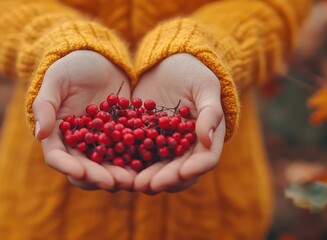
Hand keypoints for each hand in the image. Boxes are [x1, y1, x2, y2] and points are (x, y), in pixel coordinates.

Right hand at [33, 50, 133, 190]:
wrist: (100, 58)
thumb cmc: (72, 66)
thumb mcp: (56, 80)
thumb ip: (45, 105)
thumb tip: (39, 135)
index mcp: (57, 133)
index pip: (57, 156)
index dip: (67, 166)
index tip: (81, 172)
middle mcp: (78, 143)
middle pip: (84, 167)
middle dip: (98, 177)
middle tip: (113, 183)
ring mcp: (101, 142)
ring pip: (106, 165)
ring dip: (117, 175)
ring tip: (131, 180)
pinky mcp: (121, 136)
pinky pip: (127, 152)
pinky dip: (134, 161)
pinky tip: (146, 166)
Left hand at [132, 53, 224, 193]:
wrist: (167, 64)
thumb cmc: (193, 72)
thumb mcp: (205, 86)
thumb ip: (209, 111)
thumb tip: (207, 138)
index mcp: (207, 138)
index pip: (205, 159)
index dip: (194, 168)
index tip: (182, 172)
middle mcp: (185, 148)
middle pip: (178, 171)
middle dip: (164, 179)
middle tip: (149, 184)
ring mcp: (163, 146)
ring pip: (157, 168)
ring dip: (145, 177)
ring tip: (132, 182)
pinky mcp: (143, 139)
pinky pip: (136, 154)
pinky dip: (128, 163)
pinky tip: (116, 166)